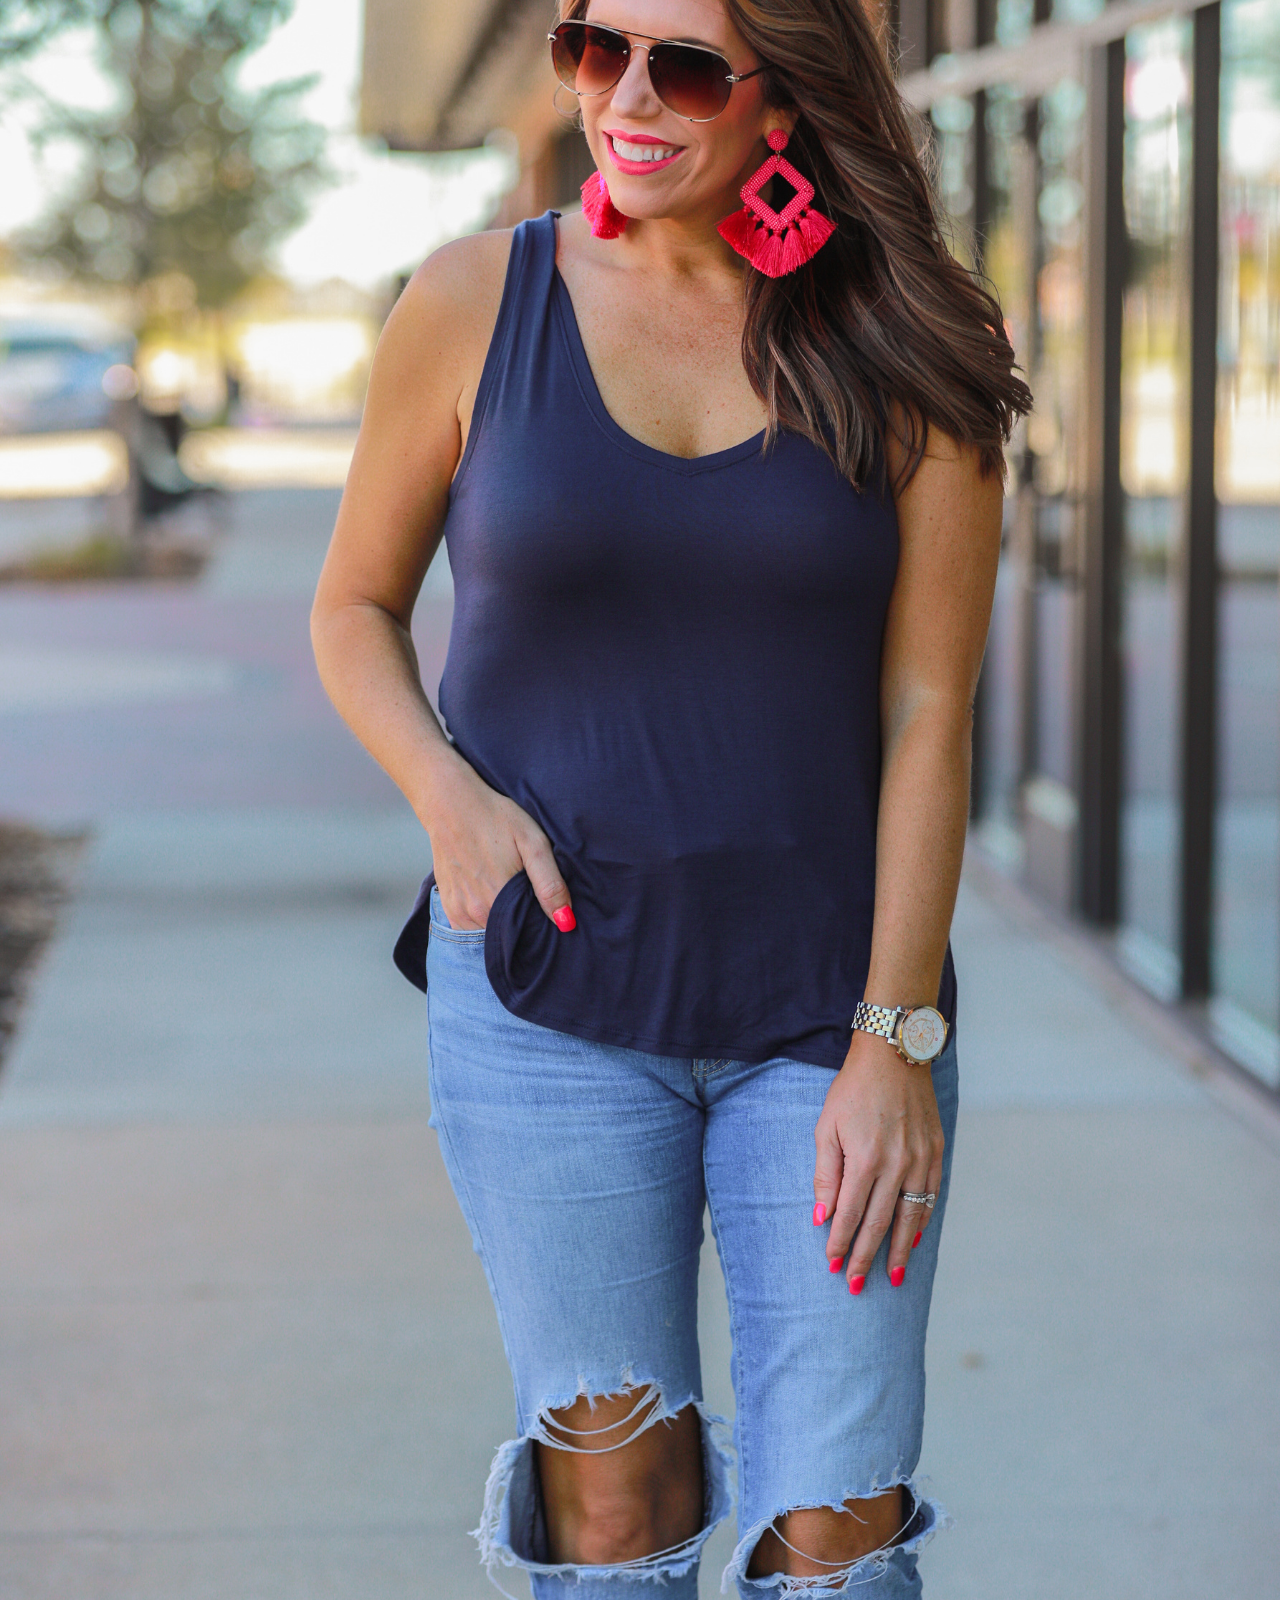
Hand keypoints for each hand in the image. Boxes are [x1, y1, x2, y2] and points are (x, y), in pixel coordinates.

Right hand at [422, 753, 574, 933]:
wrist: (450, 804)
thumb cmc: (495, 817)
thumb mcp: (532, 841)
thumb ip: (550, 884)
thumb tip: (565, 922)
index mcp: (502, 898)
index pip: (531, 932)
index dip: (542, 924)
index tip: (544, 904)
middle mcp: (477, 912)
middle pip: (511, 933)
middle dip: (524, 922)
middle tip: (526, 890)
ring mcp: (459, 912)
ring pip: (492, 932)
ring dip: (503, 920)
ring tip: (508, 890)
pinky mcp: (449, 908)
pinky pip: (472, 928)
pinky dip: (484, 918)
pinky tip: (490, 894)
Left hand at [813, 1031, 943, 1291]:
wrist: (894, 1055)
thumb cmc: (852, 1090)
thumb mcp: (827, 1127)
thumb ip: (826, 1173)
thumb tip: (822, 1216)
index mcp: (864, 1159)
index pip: (849, 1214)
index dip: (840, 1243)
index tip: (833, 1265)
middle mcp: (896, 1164)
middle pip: (879, 1224)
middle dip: (866, 1257)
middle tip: (857, 1285)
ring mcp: (920, 1160)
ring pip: (909, 1218)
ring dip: (900, 1250)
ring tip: (893, 1277)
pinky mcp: (935, 1152)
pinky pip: (929, 1198)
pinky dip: (921, 1222)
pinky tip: (913, 1238)